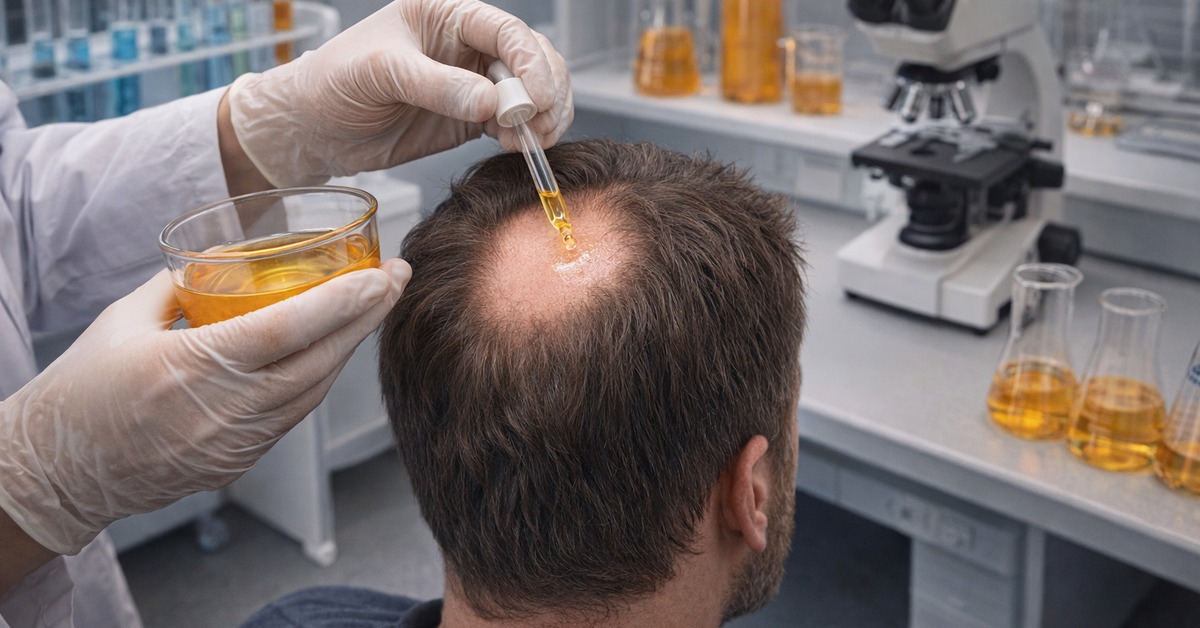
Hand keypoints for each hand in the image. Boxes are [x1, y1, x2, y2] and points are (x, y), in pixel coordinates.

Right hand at [0, 261, 410, 555]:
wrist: (55, 472)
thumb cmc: (81, 389)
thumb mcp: (123, 319)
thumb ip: (180, 287)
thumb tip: (224, 261)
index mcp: (190, 367)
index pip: (287, 330)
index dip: (343, 302)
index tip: (382, 275)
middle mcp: (221, 411)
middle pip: (318, 363)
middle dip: (365, 318)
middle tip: (396, 280)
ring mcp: (233, 445)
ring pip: (312, 394)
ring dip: (348, 349)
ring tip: (373, 308)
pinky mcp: (236, 465)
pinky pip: (290, 417)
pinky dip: (316, 382)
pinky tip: (332, 353)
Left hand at [227, 0, 573, 186]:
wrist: (315, 127)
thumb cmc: (334, 83)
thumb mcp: (379, 74)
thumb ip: (435, 85)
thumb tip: (488, 101)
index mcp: (447, 15)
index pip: (506, 30)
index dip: (530, 61)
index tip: (535, 97)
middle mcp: (468, 45)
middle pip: (533, 59)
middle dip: (545, 92)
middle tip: (535, 125)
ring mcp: (475, 82)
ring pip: (534, 92)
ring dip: (542, 117)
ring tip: (528, 142)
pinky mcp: (474, 118)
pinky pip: (516, 123)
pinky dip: (527, 136)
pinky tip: (517, 148)